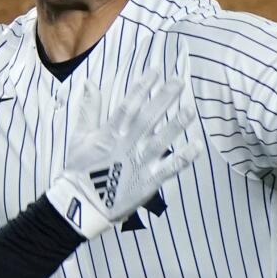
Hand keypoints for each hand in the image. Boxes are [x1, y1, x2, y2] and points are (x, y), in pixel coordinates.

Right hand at [46, 74, 201, 238]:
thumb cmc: (80, 171)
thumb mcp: (79, 138)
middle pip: (148, 118)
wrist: (82, 206)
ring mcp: (139, 164)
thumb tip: (91, 83)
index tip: (156, 71)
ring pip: (161, 140)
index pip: (128, 105)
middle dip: (164, 98)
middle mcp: (127, 146)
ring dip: (177, 124)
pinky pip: (169, 169)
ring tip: (191, 109)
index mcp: (110, 134)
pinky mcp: (148, 182)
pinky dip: (183, 158)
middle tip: (179, 81)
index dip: (142, 87)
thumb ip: (88, 110)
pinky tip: (197, 146)